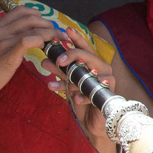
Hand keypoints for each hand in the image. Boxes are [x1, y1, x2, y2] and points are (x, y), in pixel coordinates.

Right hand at [0, 5, 61, 100]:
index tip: (44, 24)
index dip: (37, 14)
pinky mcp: (8, 55)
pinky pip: (29, 41)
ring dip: (50, 33)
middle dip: (47, 23)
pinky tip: (43, 46)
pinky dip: (40, 40)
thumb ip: (5, 38)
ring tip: (56, 40)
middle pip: (30, 17)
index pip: (21, 10)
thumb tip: (22, 37)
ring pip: (33, 28)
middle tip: (55, 33)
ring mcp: (3, 42)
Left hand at [47, 27, 116, 151]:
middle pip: (86, 55)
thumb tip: (44, 60)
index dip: (76, 37)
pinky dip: (81, 96)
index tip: (65, 30)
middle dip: (69, 56)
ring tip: (51, 85)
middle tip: (55, 60)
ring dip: (68, 80)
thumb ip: (60, 71)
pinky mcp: (108, 91)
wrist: (91, 122)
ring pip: (86, 73)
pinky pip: (92, 91)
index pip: (84, 46)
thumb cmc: (80, 98)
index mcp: (91, 62)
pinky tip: (75, 99)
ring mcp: (106, 78)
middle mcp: (101, 67)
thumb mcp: (67, 82)